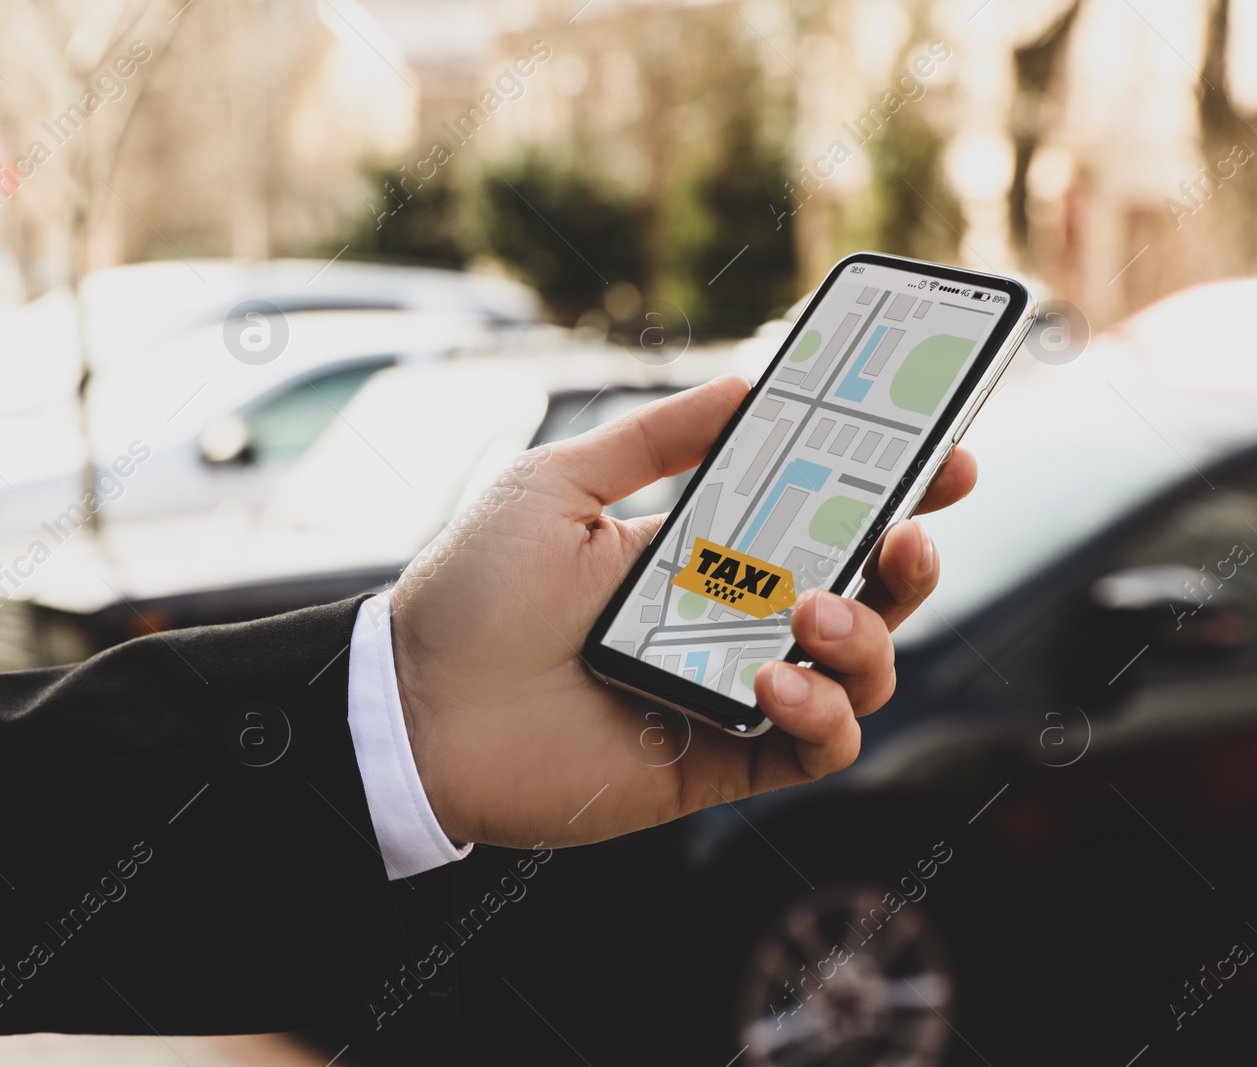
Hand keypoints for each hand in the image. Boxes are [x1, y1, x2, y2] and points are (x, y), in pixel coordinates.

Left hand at [390, 374, 975, 848]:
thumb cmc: (471, 592)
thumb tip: (744, 382)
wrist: (416, 707)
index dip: (888, 489)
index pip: (816, 517)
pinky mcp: (720, 761)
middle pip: (861, 593)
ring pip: (858, 672)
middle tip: (909, 532)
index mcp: (696, 552)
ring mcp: (729, 692)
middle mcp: (725, 621)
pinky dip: (825, 715)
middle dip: (909, 561)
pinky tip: (776, 681)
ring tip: (813, 608)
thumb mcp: (558, 486)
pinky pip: (816, 748)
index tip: (943, 456)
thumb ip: (653, 439)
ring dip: (868, 637)